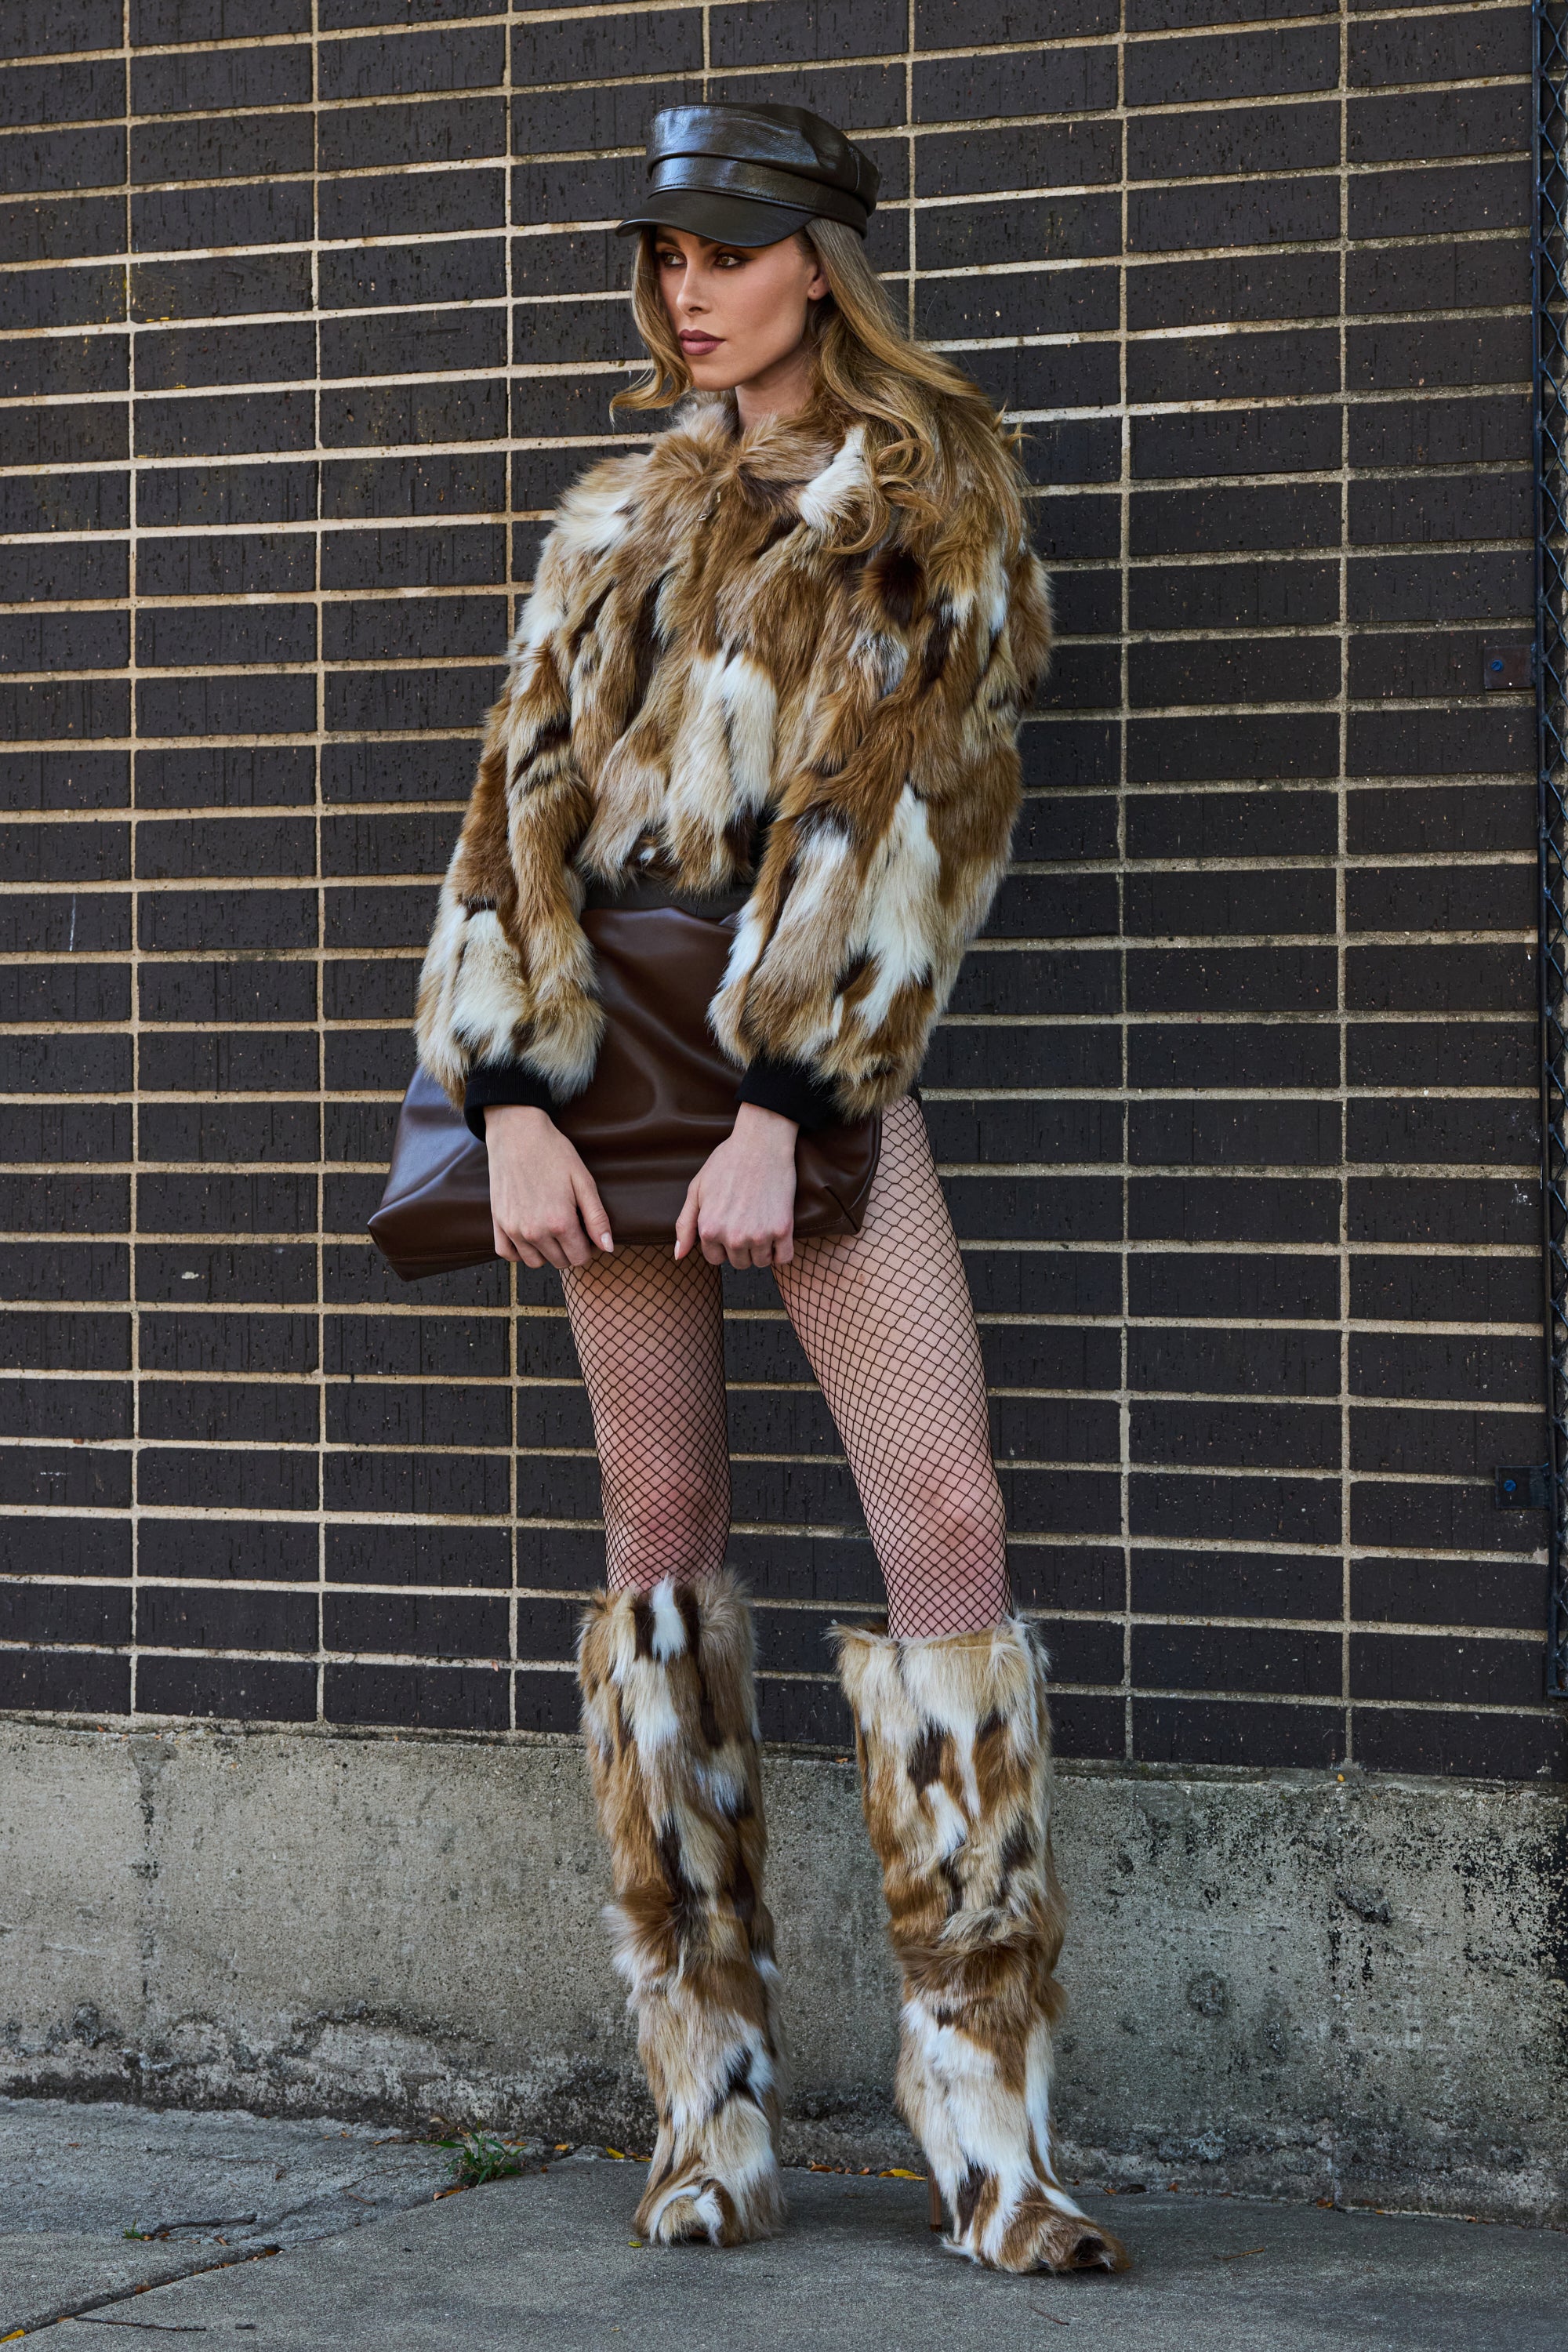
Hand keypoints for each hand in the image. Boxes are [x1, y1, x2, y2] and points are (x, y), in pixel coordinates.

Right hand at [484, 1104, 611, 1270]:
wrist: (517, 1133)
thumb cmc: (554, 1153)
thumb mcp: (583, 1181)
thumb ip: (597, 1218)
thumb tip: (608, 1248)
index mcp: (560, 1223)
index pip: (580, 1258)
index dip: (588, 1246)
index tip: (586, 1229)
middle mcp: (535, 1232)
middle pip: (560, 1261)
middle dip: (570, 1248)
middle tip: (570, 1223)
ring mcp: (513, 1229)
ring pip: (536, 1262)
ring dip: (547, 1251)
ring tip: (551, 1227)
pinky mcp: (497, 1223)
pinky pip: (508, 1254)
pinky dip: (520, 1250)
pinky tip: (530, 1235)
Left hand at [675, 1103, 797, 1269]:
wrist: (761, 1143)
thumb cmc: (727, 1162)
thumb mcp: (696, 1189)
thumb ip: (684, 1224)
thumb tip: (679, 1255)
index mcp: (709, 1229)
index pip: (715, 1258)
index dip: (721, 1244)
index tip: (729, 1225)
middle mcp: (733, 1237)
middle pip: (739, 1263)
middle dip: (741, 1248)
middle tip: (746, 1221)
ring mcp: (759, 1235)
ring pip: (760, 1262)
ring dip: (761, 1250)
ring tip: (761, 1223)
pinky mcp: (783, 1229)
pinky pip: (784, 1258)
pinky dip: (781, 1251)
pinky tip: (777, 1233)